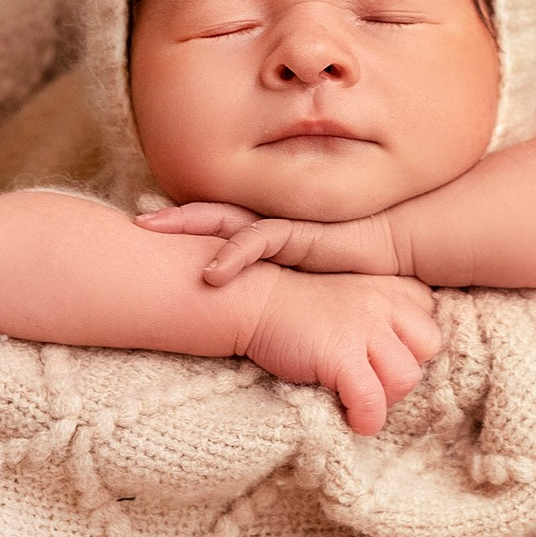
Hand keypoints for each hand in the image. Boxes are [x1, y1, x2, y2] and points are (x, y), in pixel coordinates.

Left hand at [136, 202, 401, 283]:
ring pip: (224, 220)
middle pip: (211, 217)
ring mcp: (284, 226)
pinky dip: (233, 254)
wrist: (400, 245)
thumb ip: (283, 293)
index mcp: (269, 237)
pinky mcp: (301, 234)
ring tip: (151, 229)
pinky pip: (259, 238)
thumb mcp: (309, 283)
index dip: (187, 230)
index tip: (149, 236)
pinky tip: (210, 271)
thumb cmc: (358, 267)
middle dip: (173, 219)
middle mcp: (270, 227)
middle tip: (135, 221)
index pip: (219, 228)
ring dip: (186, 225)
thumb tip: (255, 318)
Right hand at [235, 269, 439, 434]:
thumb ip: (386, 316)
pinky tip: (351, 418)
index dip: (409, 349)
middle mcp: (384, 301)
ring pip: (407, 377)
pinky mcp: (340, 354)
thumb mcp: (355, 296)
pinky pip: (372, 401)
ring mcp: (364, 326)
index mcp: (391, 286)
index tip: (383, 359)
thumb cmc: (302, 306)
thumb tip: (406, 365)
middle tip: (372, 382)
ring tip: (360, 399)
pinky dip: (366, 419)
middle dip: (404, 372)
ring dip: (386, 397)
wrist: (254, 300)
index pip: (430, 324)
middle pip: (428, 348)